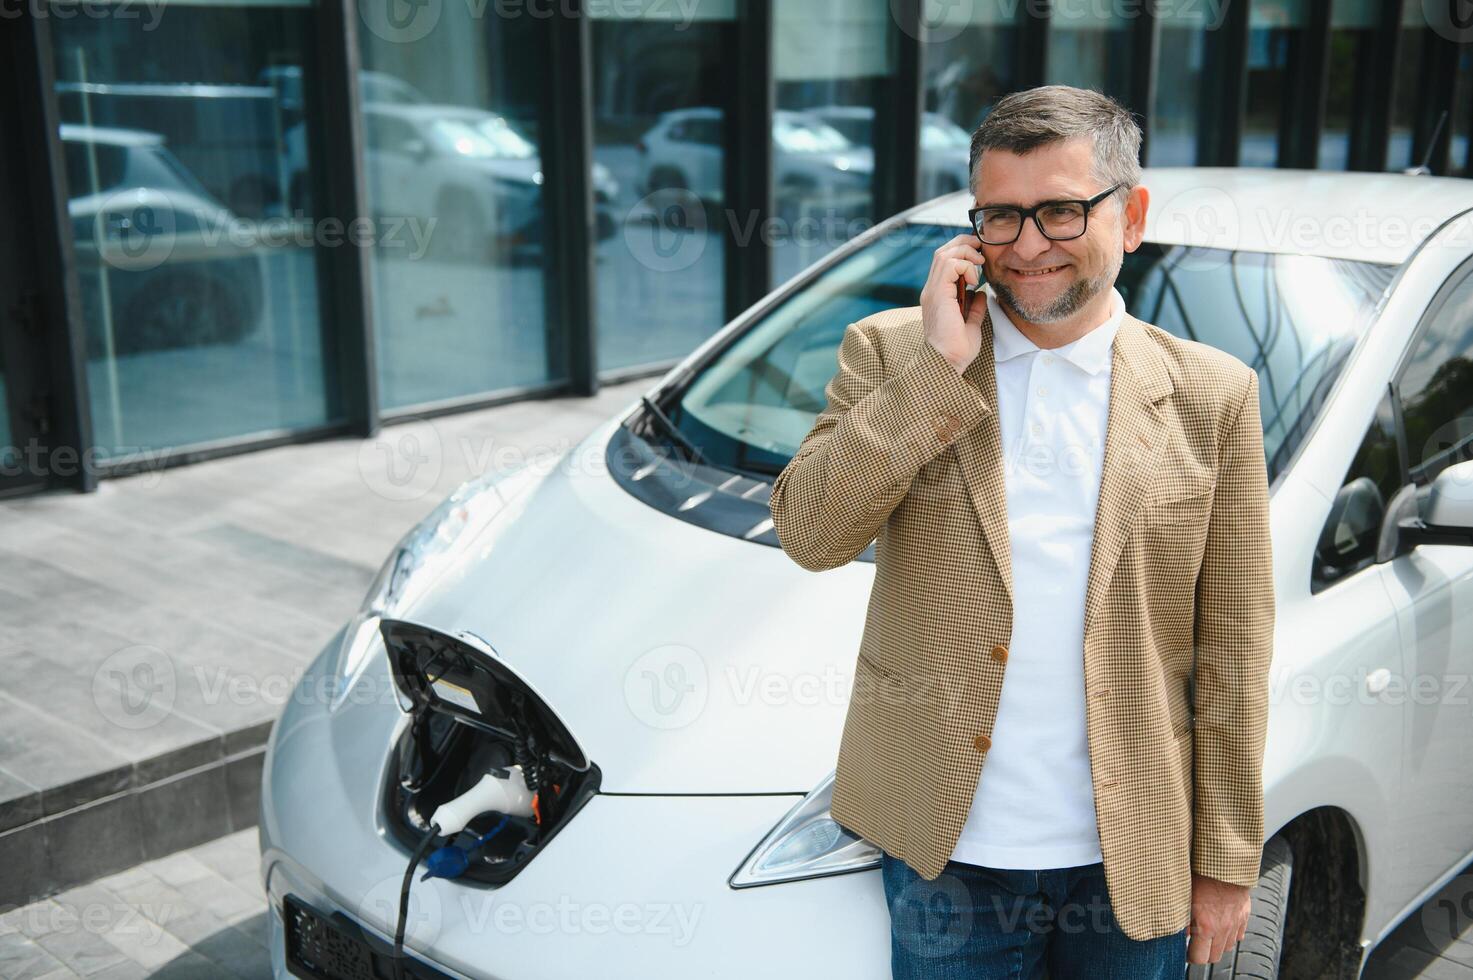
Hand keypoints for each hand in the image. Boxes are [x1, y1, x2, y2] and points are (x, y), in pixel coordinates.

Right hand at [920, 233, 986, 374]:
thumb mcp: (971, 324)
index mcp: (937, 295)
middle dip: (963, 244)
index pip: (945, 261)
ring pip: (944, 254)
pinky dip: (965, 266)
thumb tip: (982, 294)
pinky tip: (975, 279)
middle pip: (942, 252)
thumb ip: (974, 308)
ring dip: (965, 253)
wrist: (947, 362)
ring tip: (979, 262)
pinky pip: (950, 266)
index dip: (962, 252)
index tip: (980, 257)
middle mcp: (931, 290)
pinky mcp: (937, 295)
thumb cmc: (957, 350)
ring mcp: (932, 291)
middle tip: (981, 249)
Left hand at [1187, 873, 1251, 964]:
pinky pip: (1238, 935)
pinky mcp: (1244, 916)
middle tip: (1194, 944)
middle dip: (1203, 953)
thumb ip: (1181, 919)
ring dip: (1216, 945)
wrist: (1225, 863)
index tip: (1184, 952)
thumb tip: (1181, 933)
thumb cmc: (1201, 876)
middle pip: (1214, 957)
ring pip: (1227, 947)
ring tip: (1207, 934)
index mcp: (1206, 927)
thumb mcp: (1184, 897)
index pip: (1199, 958)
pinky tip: (1221, 925)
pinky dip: (1229, 935)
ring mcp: (1236, 924)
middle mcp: (1223, 929)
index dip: (1189, 957)